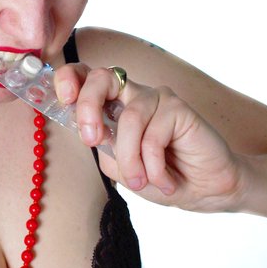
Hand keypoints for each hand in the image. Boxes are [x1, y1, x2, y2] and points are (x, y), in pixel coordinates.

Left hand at [54, 63, 244, 212]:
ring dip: (130, 159)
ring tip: (141, 182)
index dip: (69, 79)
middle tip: (91, 139)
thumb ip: (103, 146)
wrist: (203, 191)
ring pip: (128, 119)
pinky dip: (153, 166)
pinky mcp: (178, 108)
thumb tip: (89, 131)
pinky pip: (153, 135)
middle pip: (102, 77)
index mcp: (113, 105)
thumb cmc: (159, 176)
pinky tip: (166, 180)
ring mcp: (156, 98)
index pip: (86, 77)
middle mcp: (132, 95)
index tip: (63, 99)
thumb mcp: (119, 166)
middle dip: (88, 106)